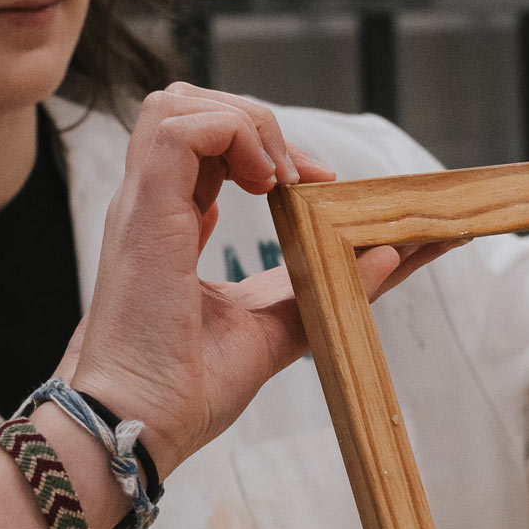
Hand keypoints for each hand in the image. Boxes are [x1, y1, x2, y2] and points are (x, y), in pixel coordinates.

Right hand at [63, 85, 438, 476]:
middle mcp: (152, 206)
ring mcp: (144, 204)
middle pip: (191, 108)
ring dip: (245, 123)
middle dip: (259, 125)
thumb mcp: (275, 327)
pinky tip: (268, 185)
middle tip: (305, 180)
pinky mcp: (144, 212)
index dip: (270, 149)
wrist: (139, 425)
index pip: (212, 149)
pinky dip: (234, 137)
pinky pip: (178, 126)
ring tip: (282, 179)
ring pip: (179, 103)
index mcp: (170, 226)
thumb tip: (389, 254)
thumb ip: (325, 285)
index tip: (324, 188)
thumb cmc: (186, 390)